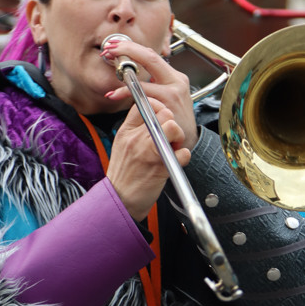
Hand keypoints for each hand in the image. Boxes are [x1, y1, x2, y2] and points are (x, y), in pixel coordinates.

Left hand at [100, 37, 198, 150]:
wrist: (187, 141)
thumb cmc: (172, 120)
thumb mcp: (166, 98)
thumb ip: (152, 85)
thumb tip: (131, 74)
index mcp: (174, 77)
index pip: (152, 55)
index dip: (132, 47)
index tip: (114, 45)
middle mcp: (176, 80)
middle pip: (150, 57)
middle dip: (127, 50)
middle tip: (109, 48)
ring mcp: (174, 92)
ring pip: (144, 77)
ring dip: (123, 76)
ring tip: (109, 75)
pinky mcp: (168, 104)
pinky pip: (143, 95)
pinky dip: (125, 93)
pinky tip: (114, 94)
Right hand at [106, 95, 191, 221]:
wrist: (120, 200)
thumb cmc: (124, 176)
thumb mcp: (121, 146)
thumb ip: (135, 130)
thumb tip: (154, 117)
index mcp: (126, 132)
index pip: (144, 104)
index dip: (157, 107)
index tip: (161, 119)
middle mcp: (136, 138)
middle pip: (164, 114)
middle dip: (171, 123)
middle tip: (170, 138)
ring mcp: (148, 151)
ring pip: (173, 127)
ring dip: (179, 137)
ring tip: (173, 149)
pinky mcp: (161, 166)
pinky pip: (183, 152)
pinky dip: (183, 157)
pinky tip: (176, 163)